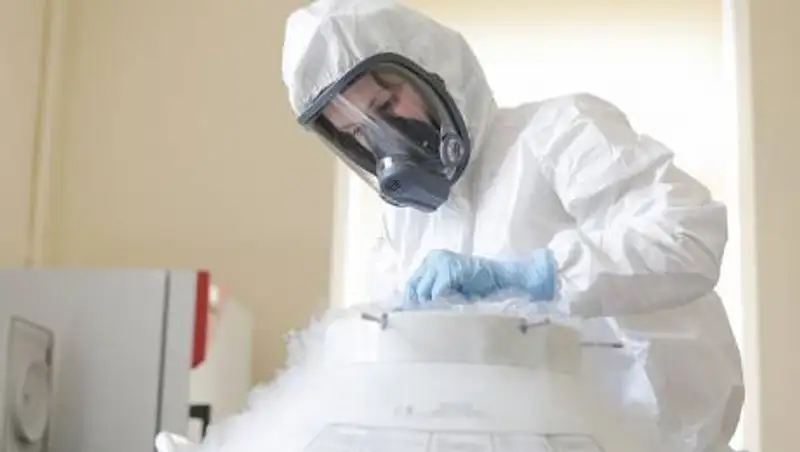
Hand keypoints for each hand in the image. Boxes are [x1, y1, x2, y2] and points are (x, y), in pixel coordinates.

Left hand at [404, 249, 556, 304]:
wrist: (499, 277)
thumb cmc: (475, 283)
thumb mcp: (450, 284)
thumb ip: (433, 289)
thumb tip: (414, 307)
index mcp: (432, 259)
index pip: (412, 281)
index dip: (410, 298)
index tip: (408, 313)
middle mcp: (433, 258)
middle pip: (414, 285)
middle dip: (416, 303)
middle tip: (417, 319)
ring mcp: (441, 262)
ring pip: (423, 289)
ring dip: (426, 304)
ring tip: (430, 317)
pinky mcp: (450, 270)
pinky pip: (436, 291)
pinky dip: (437, 301)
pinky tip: (442, 309)